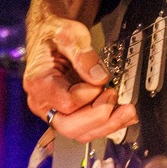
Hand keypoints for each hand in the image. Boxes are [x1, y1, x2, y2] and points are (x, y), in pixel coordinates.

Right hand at [23, 13, 136, 142]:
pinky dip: (106, 125)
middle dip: (99, 118)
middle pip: (70, 126)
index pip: (67, 103)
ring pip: (79, 133)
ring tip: (128, 111)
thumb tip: (99, 77)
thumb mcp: (68, 34)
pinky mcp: (67, 114)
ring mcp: (54, 111)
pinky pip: (85, 129)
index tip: (101, 81)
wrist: (52, 36)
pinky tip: (122, 115)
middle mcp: (43, 102)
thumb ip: (82, 54)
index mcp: (38, 82)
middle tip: (115, 98)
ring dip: (107, 126)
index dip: (89, 95)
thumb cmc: (56, 35)